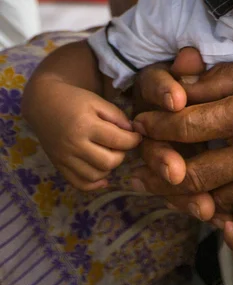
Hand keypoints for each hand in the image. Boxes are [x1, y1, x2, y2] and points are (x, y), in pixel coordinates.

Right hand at [24, 79, 141, 190]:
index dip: (134, 140)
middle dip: (122, 154)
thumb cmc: (74, 100)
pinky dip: (94, 183)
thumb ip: (117, 116)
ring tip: (110, 154)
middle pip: (109, 162)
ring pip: (96, 176)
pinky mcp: (59, 166)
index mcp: (86, 126)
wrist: (44, 104)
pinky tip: (103, 173)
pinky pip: (79, 184)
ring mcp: (65, 159)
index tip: (137, 136)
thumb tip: (132, 132)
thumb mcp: (98, 101)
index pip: (118, 141)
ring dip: (109, 168)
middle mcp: (74, 146)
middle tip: (121, 145)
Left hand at [131, 54, 232, 222]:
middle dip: (159, 170)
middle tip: (144, 165)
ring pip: (212, 202)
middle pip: (190, 174)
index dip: (156, 125)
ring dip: (185, 195)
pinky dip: (221, 208)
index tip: (143, 123)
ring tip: (170, 183)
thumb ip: (221, 79)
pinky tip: (211, 196)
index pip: (185, 126)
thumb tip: (181, 85)